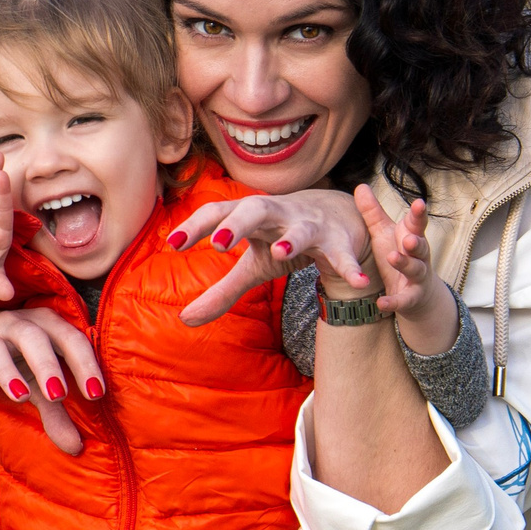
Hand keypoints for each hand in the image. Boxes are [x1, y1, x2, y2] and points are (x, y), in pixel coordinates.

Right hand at [0, 305, 97, 456]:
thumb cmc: (19, 359)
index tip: (96, 394)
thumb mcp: (40, 384)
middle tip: (59, 394)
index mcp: (47, 325)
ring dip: (7, 370)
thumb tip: (77, 448)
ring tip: (20, 396)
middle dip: (47, 365)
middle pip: (34, 338)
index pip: (71, 339)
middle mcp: (17, 324)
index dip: (85, 364)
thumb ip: (58, 411)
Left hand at [166, 188, 374, 326]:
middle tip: (218, 244)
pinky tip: (358, 282)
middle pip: (255, 209)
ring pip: (301, 228)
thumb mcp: (253, 265)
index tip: (173, 244)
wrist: (339, 217)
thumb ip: (221, 291)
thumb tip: (185, 320)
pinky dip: (349, 266)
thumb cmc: (282, 239)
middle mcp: (278, 214)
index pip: (218, 212)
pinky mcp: (340, 240)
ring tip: (280, 253)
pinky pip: (344, 254)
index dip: (196, 226)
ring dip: (292, 239)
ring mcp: (310, 225)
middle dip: (237, 224)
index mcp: (250, 215)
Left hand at [351, 184, 456, 354]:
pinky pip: (404, 300)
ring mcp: (417, 277)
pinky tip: (381, 303)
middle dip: (415, 241)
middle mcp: (419, 256)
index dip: (419, 214)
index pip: (417, 223)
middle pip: (420, 246)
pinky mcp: (411, 298)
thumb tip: (360, 186)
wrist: (418, 294)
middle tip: (407, 237)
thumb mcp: (384, 234)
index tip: (419, 203)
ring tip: (393, 257)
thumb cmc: (399, 255)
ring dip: (406, 264)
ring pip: (415, 269)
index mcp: (411, 237)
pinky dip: (393, 302)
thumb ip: (373, 213)